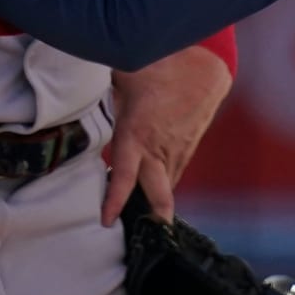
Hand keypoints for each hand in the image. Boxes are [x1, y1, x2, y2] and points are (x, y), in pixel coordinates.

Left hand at [102, 45, 232, 226]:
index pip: (123, 176)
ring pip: (167, 183)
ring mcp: (178, 149)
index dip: (114, 200)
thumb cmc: (159, 65)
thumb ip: (107, 96)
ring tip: (141, 204)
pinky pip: (175, 167)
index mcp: (136, 134)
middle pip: (159, 197)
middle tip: (141, 230)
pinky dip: (165, 174)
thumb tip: (89, 97)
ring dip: (157, 194)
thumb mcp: (122, 75)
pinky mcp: (190, 145)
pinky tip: (154, 172)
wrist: (204, 66)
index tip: (107, 220)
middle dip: (153, 217)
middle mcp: (159, 149)